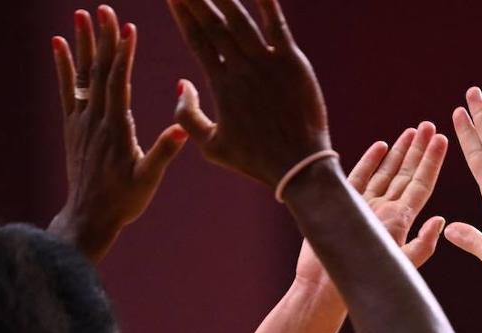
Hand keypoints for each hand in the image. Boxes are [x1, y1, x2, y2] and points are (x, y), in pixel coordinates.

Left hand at [48, 6, 187, 261]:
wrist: (90, 217)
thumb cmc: (124, 201)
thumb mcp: (148, 180)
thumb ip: (162, 153)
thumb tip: (182, 129)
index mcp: (117, 129)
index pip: (119, 83)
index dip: (122, 54)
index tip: (127, 28)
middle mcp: (95, 120)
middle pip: (99, 71)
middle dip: (103, 38)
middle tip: (103, 8)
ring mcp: (81, 121)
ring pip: (82, 75)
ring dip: (82, 43)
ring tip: (80, 15)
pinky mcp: (73, 127)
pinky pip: (67, 89)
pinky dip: (63, 66)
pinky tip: (59, 44)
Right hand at [169, 0, 329, 186]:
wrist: (299, 167)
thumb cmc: (256, 160)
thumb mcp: (212, 147)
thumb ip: (189, 117)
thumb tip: (182, 84)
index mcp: (220, 86)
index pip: (197, 41)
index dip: (184, 16)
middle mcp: (241, 69)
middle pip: (214, 24)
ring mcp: (268, 64)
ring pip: (240, 20)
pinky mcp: (293, 63)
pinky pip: (278, 26)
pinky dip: (267, 3)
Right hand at [295, 122, 447, 290]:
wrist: (326, 286)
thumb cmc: (364, 278)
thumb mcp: (401, 263)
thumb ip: (422, 244)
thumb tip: (440, 220)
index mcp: (401, 220)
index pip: (422, 184)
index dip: (432, 162)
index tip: (441, 140)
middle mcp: (386, 209)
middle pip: (407, 174)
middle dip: (418, 149)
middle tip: (428, 126)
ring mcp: (366, 205)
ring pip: (386, 172)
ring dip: (399, 152)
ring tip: (411, 132)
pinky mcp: (346, 204)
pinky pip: (361, 176)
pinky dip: (371, 161)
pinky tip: (381, 146)